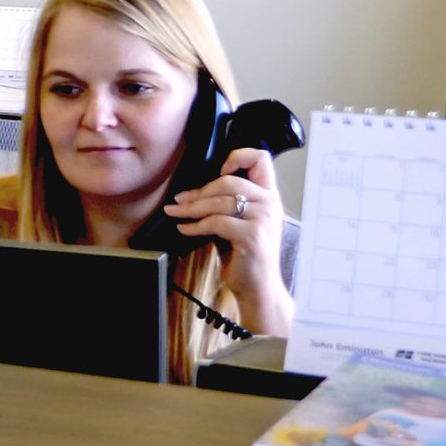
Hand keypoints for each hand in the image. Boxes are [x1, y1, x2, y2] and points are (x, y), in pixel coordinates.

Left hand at [162, 147, 293, 335]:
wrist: (258, 288)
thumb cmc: (245, 256)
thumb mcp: (238, 223)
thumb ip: (227, 203)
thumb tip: (192, 191)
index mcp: (268, 196)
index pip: (261, 158)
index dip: (237, 157)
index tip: (218, 171)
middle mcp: (270, 203)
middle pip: (229, 180)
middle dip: (198, 191)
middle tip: (178, 201)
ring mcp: (263, 219)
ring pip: (220, 201)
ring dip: (191, 208)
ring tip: (175, 213)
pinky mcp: (252, 236)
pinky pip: (216, 222)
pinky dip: (195, 225)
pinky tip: (185, 230)